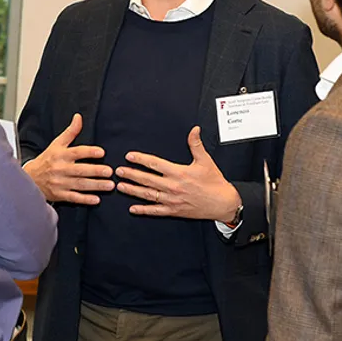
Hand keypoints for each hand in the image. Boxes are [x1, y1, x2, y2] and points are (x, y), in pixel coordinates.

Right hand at [23, 113, 114, 204]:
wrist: (30, 178)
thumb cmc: (46, 160)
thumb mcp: (56, 144)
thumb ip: (71, 132)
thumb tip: (79, 117)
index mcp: (60, 155)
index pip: (76, 152)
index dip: (89, 152)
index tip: (101, 152)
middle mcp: (60, 169)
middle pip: (80, 170)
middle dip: (95, 171)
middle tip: (109, 171)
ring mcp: (60, 183)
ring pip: (80, 184)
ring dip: (95, 185)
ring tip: (109, 185)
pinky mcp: (60, 195)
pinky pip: (74, 198)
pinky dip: (85, 199)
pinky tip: (96, 199)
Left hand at [115, 126, 240, 221]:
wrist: (223, 203)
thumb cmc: (214, 182)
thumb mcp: (206, 161)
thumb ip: (196, 145)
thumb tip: (194, 129)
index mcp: (179, 172)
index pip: (155, 164)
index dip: (141, 159)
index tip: (129, 156)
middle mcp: (173, 186)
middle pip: (147, 179)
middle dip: (131, 174)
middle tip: (117, 171)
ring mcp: (172, 200)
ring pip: (148, 195)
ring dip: (133, 190)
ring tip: (120, 186)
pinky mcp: (174, 211)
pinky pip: (156, 211)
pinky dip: (143, 210)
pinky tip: (132, 209)